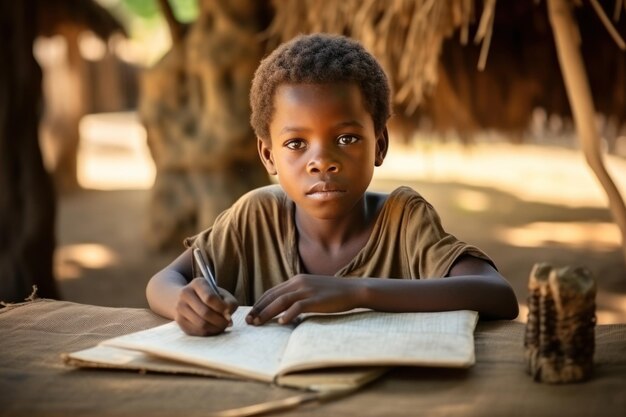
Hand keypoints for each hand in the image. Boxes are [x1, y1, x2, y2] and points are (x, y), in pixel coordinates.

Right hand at [175, 277, 237, 335]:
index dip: (221, 307)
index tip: (228, 312)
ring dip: (215, 328)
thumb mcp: (220, 293)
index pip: (210, 298)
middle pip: (205, 312)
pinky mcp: (179, 321)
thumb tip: (228, 317)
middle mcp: (185, 294)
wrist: (185, 298)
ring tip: (221, 326)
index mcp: (197, 283)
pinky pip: (197, 331)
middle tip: (227, 323)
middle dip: (220, 321)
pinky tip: (213, 328)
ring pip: (201, 324)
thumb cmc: (208, 295)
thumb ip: (229, 302)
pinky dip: (208, 332)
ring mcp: (180, 308)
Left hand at [246, 274, 362, 324]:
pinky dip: (287, 314)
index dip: (259, 303)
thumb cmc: (333, 293)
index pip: (272, 291)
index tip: (251, 314)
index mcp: (297, 280)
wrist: (353, 290)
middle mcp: (299, 283)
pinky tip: (280, 323)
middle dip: (258, 309)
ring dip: (267, 313)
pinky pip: (298, 307)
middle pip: (273, 296)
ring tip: (258, 323)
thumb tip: (283, 309)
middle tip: (248, 321)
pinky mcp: (316, 299)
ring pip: (281, 301)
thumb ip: (298, 296)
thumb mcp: (312, 290)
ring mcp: (308, 290)